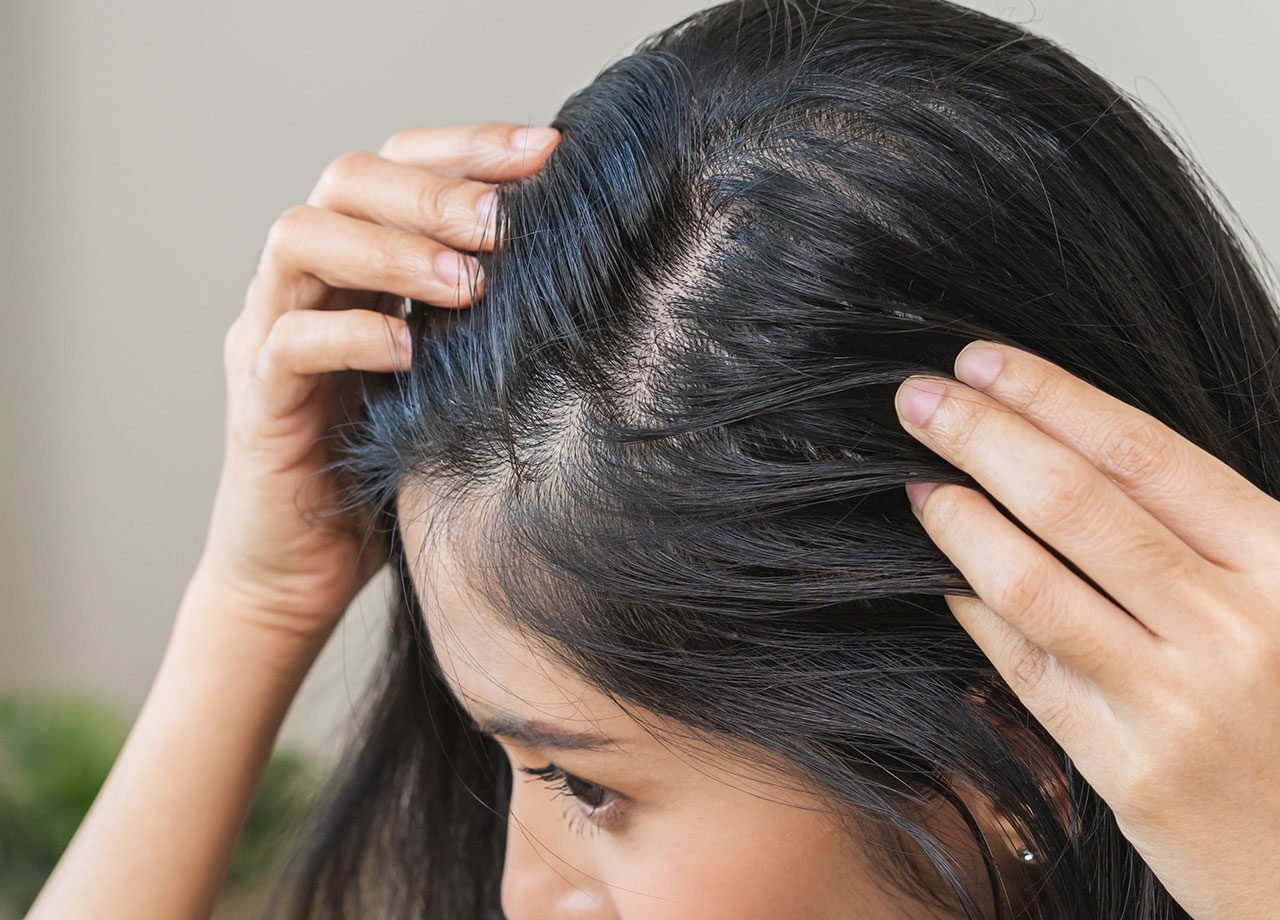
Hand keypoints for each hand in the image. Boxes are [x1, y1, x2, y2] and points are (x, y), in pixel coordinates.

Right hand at [196, 122, 561, 646]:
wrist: (303, 571)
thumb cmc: (392, 469)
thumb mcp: (453, 377)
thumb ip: (484, 319)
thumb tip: (584, 268)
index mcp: (359, 265)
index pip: (400, 164)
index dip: (470, 147)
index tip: (551, 153)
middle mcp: (308, 283)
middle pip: (347, 180)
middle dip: (434, 188)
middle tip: (505, 221)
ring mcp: (269, 333)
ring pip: (302, 240)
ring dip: (392, 249)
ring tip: (469, 285)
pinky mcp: (257, 400)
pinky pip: (288, 341)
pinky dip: (351, 335)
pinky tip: (409, 351)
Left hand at [893, 341, 1279, 919]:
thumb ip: (1211, 535)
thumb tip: (1081, 449)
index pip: (1144, 452)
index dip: (1050, 396)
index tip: (983, 361)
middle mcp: (1236, 627)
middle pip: (1075, 503)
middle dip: (982, 437)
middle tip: (916, 397)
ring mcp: (1179, 703)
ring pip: (1035, 584)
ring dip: (960, 520)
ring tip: (917, 480)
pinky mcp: (1130, 769)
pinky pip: (1029, 668)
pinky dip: (976, 611)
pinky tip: (943, 575)